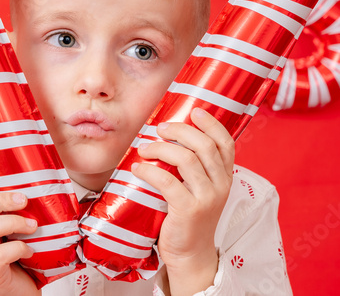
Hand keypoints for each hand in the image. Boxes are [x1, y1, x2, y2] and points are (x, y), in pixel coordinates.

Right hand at [0, 169, 40, 295]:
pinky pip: (0, 255)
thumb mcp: (18, 226)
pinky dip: (18, 247)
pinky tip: (30, 249)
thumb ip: (19, 207)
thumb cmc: (23, 252)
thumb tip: (40, 179)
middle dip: (0, 200)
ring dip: (13, 222)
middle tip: (24, 200)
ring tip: (33, 225)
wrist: (25, 289)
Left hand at [132, 108, 234, 295]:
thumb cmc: (188, 215)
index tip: (195, 111)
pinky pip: (168, 181)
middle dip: (179, 131)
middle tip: (159, 129)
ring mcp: (207, 198)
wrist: (190, 254)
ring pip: (186, 159)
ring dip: (160, 148)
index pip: (226, 143)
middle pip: (204, 145)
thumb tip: (166, 136)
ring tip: (144, 148)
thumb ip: (194, 166)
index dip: (211, 123)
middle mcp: (221, 185)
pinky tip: (138, 168)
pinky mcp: (189, 210)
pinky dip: (150, 170)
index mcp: (226, 176)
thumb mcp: (200, 189)